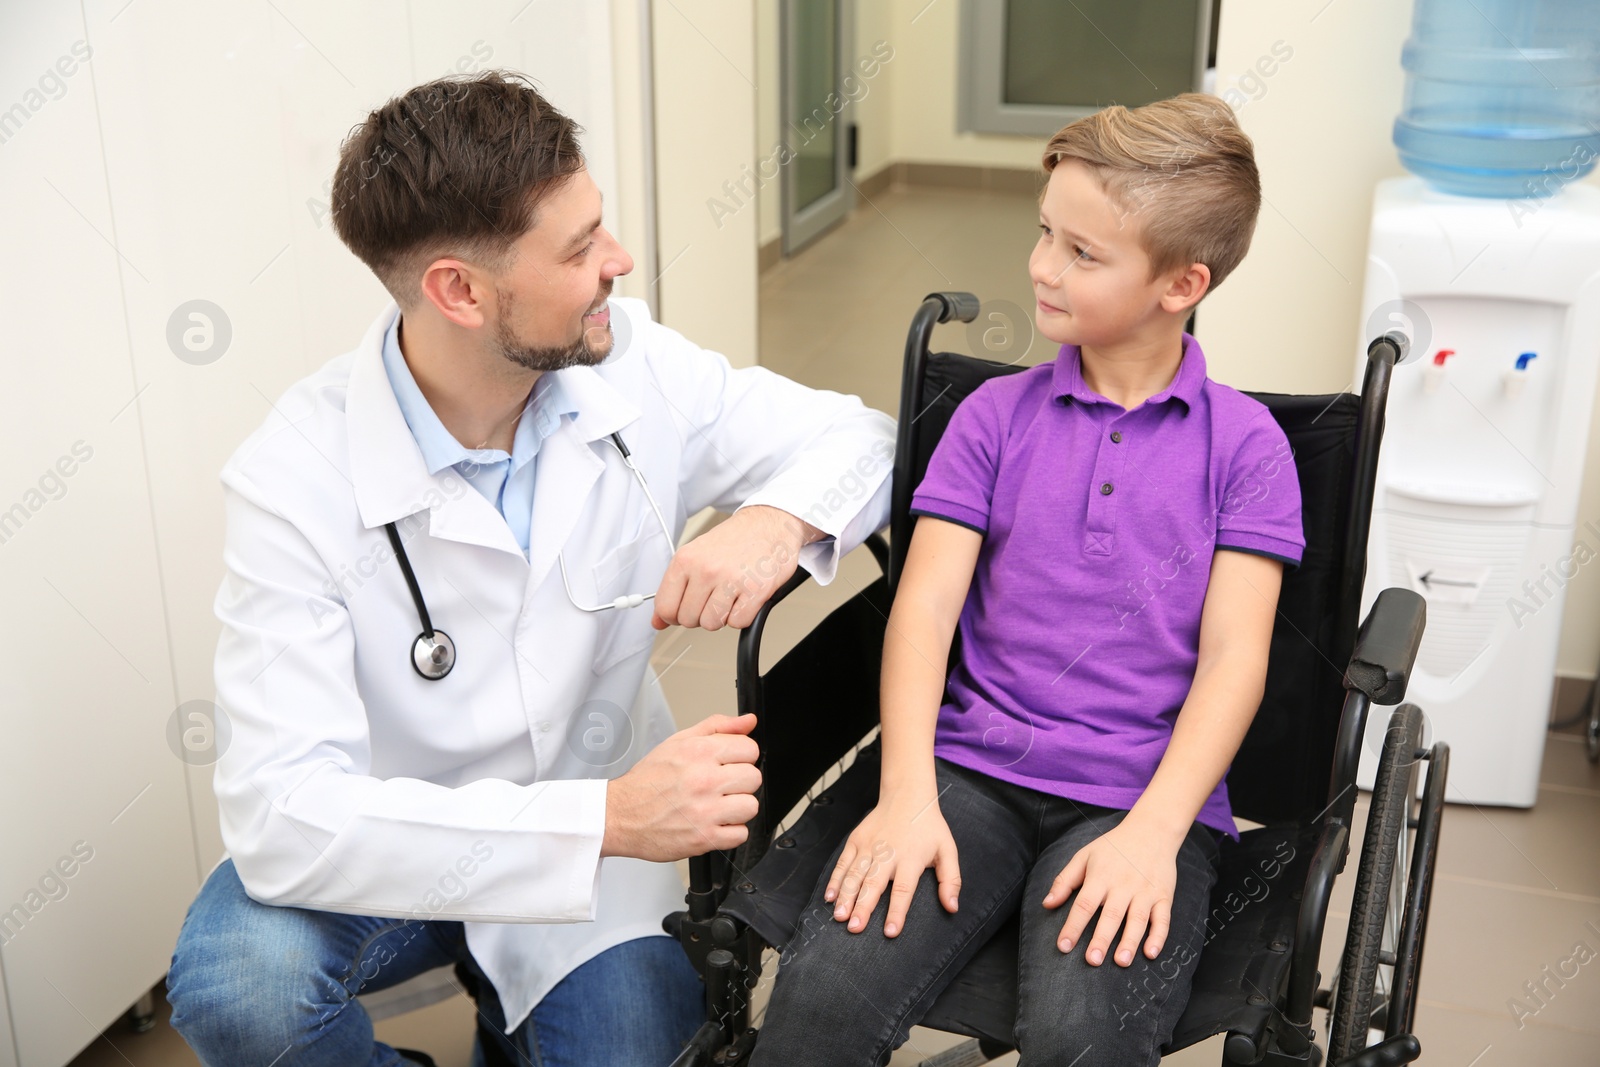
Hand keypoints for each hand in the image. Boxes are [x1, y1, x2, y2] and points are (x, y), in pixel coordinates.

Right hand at [601, 714, 759, 860]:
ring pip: (750, 806)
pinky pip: (740, 834)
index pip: (750, 749)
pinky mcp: (704, 839)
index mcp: (699, 752)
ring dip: (737, 808)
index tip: (730, 763)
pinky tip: (713, 823)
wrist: (620, 815)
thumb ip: (718, 727)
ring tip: (718, 805)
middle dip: (740, 781)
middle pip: (754, 778)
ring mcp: (705, 811)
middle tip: (721, 786)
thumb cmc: (647, 781)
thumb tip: (748, 721)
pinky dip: (730, 832)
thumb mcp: (679, 742)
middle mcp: (704, 780)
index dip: (741, 756)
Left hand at [652, 506, 821, 630]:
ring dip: (721, 616)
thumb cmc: (734, 540)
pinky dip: (742, 615)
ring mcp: (731, 580)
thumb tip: (658, 621)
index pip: (665, 607)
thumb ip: (674, 589)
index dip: (674, 615)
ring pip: (712, 624)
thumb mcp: (695, 556)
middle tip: (713, 597)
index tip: (684, 610)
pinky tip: (744, 597)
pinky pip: (738, 623)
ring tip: (730, 596)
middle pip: (688, 620)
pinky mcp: (755, 591)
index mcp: (686, 560)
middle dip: (700, 614)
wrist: (769, 524)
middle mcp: (706, 569)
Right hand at [823, 794, 960, 936]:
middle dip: (863, 907)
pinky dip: (835, 880)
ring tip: (839, 917)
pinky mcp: (856, 840)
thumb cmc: (929, 827)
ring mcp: (869, 846)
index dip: (897, 911)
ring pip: (854, 874)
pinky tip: (830, 897)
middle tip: (855, 928)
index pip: (904, 889)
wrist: (907, 795)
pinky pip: (843, 862)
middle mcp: (887, 853)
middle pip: (873, 883)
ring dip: (846, 896)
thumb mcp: (947, 850)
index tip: (891, 932)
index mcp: (910, 858)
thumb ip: (951, 880)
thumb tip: (953, 907)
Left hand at [1043, 818, 1179, 966]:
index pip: (1084, 904)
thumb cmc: (1113, 847)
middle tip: (1092, 961)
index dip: (1073, 926)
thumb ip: (1064, 881)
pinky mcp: (1164, 896)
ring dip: (1130, 941)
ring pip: (1138, 920)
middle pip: (1111, 915)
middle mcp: (1123, 885)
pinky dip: (1158, 936)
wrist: (1151, 831)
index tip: (1063, 946)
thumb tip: (1046, 904)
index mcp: (1100, 876)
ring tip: (1120, 962)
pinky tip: (1151, 953)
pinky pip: (1163, 919)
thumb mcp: (1084, 856)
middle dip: (1101, 939)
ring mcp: (1145, 891)